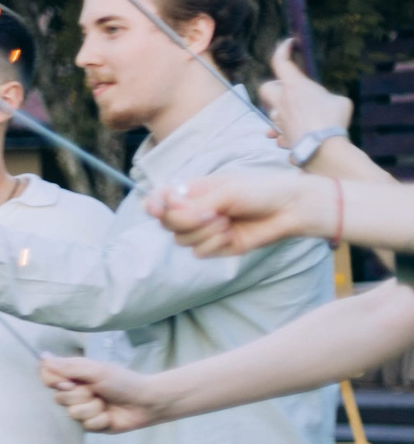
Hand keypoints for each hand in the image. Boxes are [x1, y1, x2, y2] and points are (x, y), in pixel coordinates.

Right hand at [39, 354, 171, 433]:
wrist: (146, 403)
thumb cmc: (123, 381)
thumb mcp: (96, 370)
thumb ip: (68, 366)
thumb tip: (43, 356)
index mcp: (74, 375)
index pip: (47, 376)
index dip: (54, 381)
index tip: (68, 382)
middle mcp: (74, 392)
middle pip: (59, 397)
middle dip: (81, 395)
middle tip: (97, 391)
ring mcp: (81, 409)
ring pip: (73, 413)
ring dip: (93, 408)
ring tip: (106, 403)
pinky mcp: (89, 424)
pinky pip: (85, 425)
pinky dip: (100, 419)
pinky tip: (110, 415)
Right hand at [146, 171, 326, 257]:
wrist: (290, 210)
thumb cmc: (261, 191)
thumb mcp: (224, 192)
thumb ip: (192, 205)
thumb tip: (164, 213)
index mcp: (194, 191)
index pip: (161, 198)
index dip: (154, 204)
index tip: (155, 209)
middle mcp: (195, 211)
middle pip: (167, 223)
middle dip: (185, 220)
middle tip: (211, 213)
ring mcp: (205, 230)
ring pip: (181, 240)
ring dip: (205, 232)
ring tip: (228, 222)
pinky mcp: (216, 247)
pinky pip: (199, 252)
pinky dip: (215, 244)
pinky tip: (233, 234)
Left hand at [257, 38, 354, 150]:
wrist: (323, 148)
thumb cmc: (333, 120)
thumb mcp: (340, 101)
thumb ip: (326, 99)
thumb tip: (319, 108)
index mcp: (295, 86)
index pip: (281, 62)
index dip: (282, 49)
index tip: (289, 43)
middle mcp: (282, 102)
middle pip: (266, 88)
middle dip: (274, 87)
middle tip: (289, 90)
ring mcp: (279, 121)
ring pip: (273, 113)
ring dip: (284, 113)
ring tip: (301, 117)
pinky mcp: (281, 137)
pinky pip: (279, 134)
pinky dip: (286, 134)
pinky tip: (296, 137)